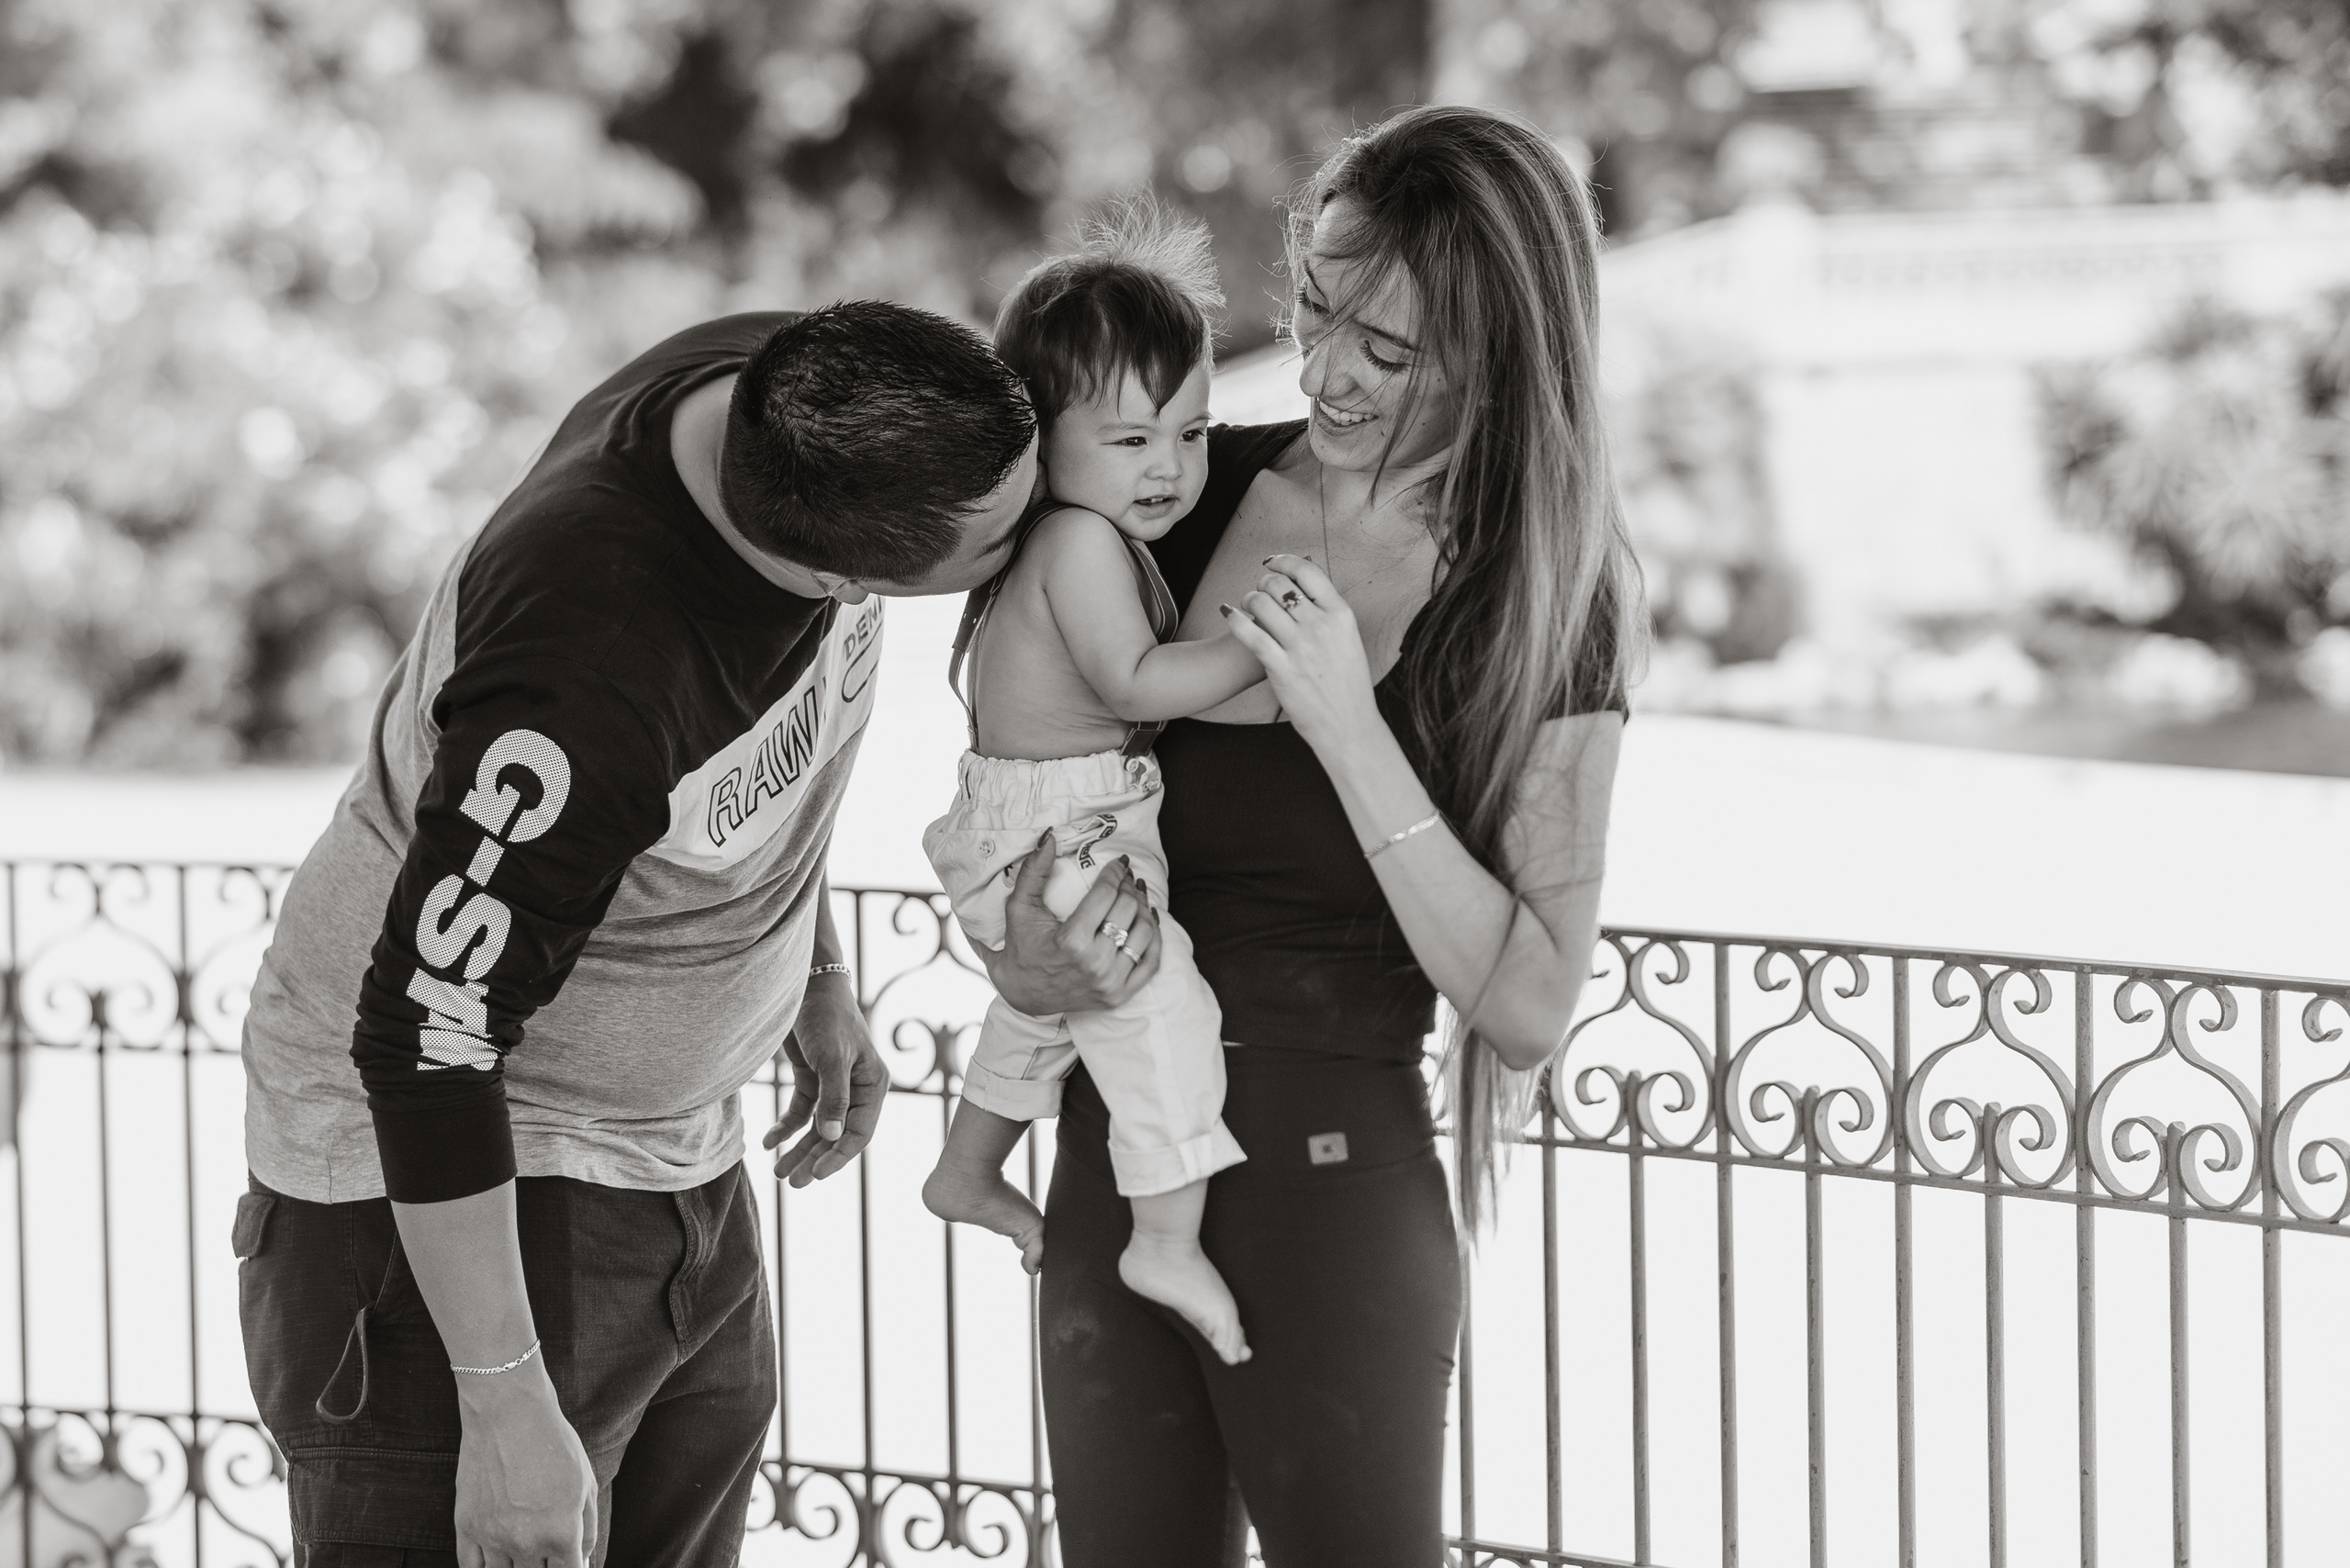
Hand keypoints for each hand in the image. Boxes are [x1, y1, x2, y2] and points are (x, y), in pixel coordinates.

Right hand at [455, 1370, 596, 1567]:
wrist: (509, 1414)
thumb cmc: (553, 1444)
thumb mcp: (585, 1483)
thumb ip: (587, 1529)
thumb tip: (583, 1560)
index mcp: (561, 1534)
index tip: (568, 1561)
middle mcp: (525, 1543)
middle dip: (545, 1566)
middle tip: (546, 1549)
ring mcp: (492, 1538)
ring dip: (516, 1567)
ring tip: (523, 1551)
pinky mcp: (466, 1527)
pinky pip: (471, 1567)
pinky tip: (496, 1559)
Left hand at [763, 974, 887, 1187]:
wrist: (807, 985)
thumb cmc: (827, 1017)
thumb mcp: (832, 1057)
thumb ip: (834, 1099)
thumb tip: (833, 1138)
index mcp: (873, 1085)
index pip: (860, 1132)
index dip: (839, 1156)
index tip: (816, 1175)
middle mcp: (856, 1089)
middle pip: (837, 1135)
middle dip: (816, 1159)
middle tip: (792, 1182)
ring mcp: (833, 1085)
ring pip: (818, 1128)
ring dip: (800, 1149)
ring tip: (779, 1171)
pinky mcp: (812, 1078)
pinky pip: (801, 1112)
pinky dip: (785, 1127)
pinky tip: (769, 1142)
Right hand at [979, 832, 1159, 1014]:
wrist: (1023, 994)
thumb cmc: (1021, 947)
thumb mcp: (1019, 908)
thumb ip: (1033, 872)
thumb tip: (1049, 836)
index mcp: (1071, 941)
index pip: (1106, 895)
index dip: (1115, 872)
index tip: (1120, 861)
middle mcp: (1095, 964)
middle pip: (1128, 911)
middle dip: (1129, 886)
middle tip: (1127, 876)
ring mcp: (1110, 982)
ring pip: (1144, 934)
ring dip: (1144, 907)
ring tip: (1137, 893)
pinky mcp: (1120, 995)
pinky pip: (1150, 962)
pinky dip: (1155, 938)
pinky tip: (1148, 919)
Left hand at [1218, 554, 1381, 753]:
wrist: (1349, 726)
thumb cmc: (1349, 687)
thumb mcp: (1350, 642)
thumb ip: (1329, 616)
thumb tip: (1305, 592)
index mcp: (1342, 616)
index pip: (1309, 573)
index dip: (1285, 561)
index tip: (1273, 563)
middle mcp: (1322, 627)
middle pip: (1281, 584)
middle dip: (1263, 582)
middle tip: (1259, 590)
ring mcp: (1301, 648)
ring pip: (1262, 604)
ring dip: (1249, 599)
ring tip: (1247, 605)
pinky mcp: (1281, 669)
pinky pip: (1251, 634)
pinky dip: (1235, 619)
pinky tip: (1229, 614)